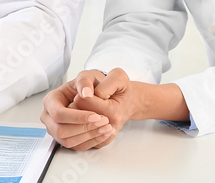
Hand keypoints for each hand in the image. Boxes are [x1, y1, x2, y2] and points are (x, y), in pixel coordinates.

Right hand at [40, 70, 114, 149]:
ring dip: (89, 136)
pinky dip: (91, 142)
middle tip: (103, 121)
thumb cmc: (86, 85)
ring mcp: (55, 130)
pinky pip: (76, 147)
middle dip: (83, 128)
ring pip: (68, 141)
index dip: (76, 117)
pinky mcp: (65, 139)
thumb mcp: (86, 77)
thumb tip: (85, 94)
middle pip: (61, 130)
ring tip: (106, 127)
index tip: (95, 115)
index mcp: (50, 101)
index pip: (58, 113)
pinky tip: (104, 133)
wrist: (91, 94)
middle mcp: (49, 117)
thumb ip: (84, 82)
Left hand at [72, 69, 189, 135]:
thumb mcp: (119, 76)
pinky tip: (89, 112)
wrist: (136, 102)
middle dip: (80, 99)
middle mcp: (110, 127)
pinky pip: (82, 129)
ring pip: (79, 119)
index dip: (84, 91)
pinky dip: (82, 119)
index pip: (84, 101)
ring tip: (89, 103)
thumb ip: (107, 82)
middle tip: (89, 94)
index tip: (91, 88)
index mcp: (113, 113)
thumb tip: (90, 93)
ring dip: (81, 109)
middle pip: (78, 110)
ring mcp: (106, 134)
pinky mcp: (102, 138)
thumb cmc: (125, 87)